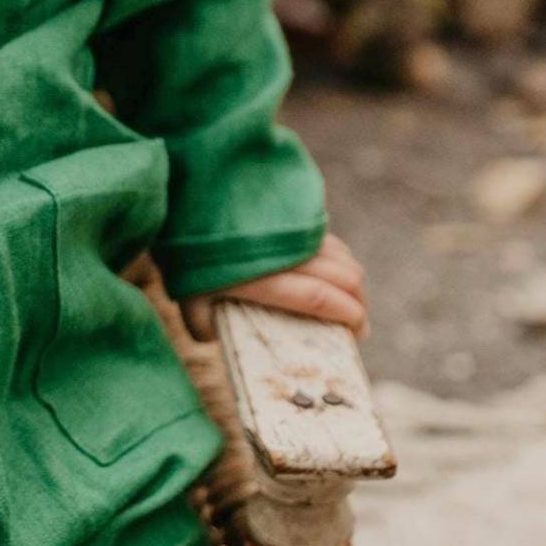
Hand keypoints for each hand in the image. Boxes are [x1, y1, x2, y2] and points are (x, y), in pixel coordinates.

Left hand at [181, 232, 368, 341]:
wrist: (187, 203)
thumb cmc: (186, 260)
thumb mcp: (190, 302)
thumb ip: (207, 328)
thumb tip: (223, 342)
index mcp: (262, 278)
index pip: (318, 297)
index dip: (346, 315)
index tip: (358, 333)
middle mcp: (286, 253)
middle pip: (343, 278)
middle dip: (359, 306)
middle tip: (357, 327)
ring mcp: (295, 232)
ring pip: (345, 259)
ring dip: (355, 285)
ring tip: (351, 306)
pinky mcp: (299, 217)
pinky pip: (334, 244)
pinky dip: (344, 263)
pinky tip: (338, 278)